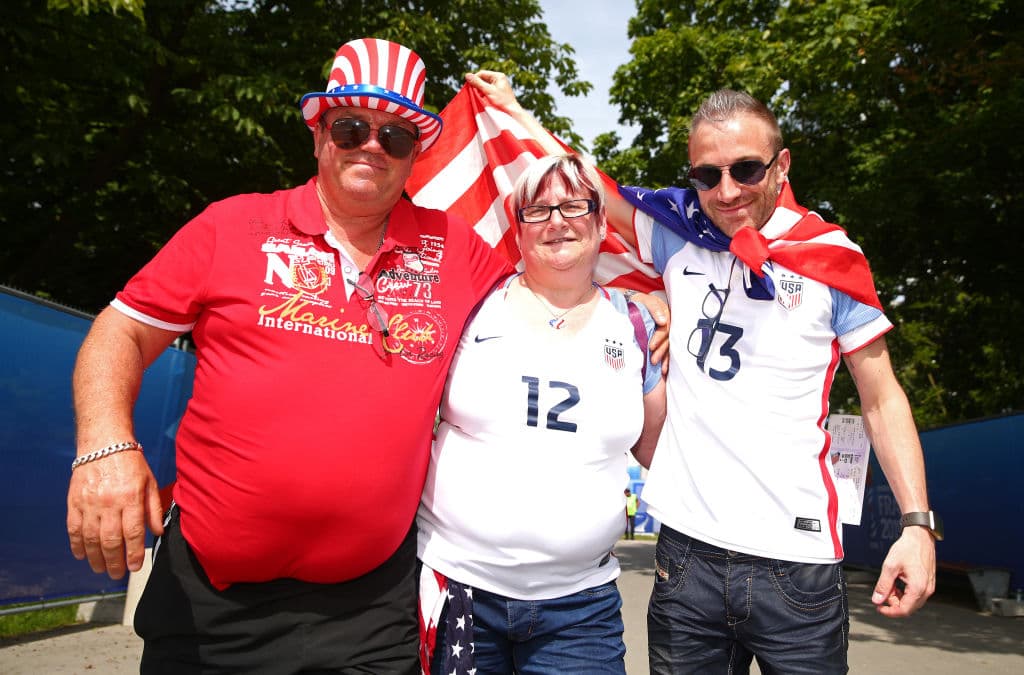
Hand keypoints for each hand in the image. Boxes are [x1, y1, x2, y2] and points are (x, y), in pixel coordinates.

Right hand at [66, 450, 164, 579]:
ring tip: (101, 569)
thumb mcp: (150, 482)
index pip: (133, 533)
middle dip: (114, 562)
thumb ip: (153, 509)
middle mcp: (109, 503)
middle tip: (117, 574)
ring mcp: (89, 503)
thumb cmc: (131, 463)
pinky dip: (77, 544)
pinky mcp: (74, 501)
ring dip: (96, 558)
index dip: (134, 553)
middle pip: (111, 540)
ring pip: (91, 538)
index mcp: (131, 498)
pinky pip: (73, 528)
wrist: (104, 444)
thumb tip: (158, 533)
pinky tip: (82, 555)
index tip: (135, 567)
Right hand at [465, 70, 520, 112]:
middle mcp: (499, 79)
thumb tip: (467, 75)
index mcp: (498, 76)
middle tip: (475, 94)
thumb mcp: (488, 91)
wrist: (512, 112)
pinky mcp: (498, 92)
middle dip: (477, 86)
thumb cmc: (502, 101)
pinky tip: (484, 99)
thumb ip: (477, 83)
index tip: (469, 87)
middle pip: (483, 79)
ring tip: (480, 97)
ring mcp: (499, 86)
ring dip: (480, 91)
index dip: (474, 80)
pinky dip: (484, 94)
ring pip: (485, 85)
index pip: (481, 74)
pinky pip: (488, 90)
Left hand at [629, 291, 670, 374]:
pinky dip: (666, 360)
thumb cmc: (639, 302)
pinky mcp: (662, 340)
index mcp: (666, 315)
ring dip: (665, 358)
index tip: (651, 346)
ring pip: (668, 347)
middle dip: (661, 351)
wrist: (633, 303)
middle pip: (668, 340)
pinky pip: (666, 351)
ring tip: (660, 369)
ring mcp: (665, 333)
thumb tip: (663, 321)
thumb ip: (654, 309)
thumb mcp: (646, 301)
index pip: (664, 329)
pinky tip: (664, 369)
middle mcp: (667, 325)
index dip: (659, 338)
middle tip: (653, 360)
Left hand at [871, 525, 935, 616]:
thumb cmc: (908, 548)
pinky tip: (897, 583)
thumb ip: (883, 585)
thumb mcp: (890, 566)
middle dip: (893, 603)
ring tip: (889, 585)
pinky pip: (916, 594)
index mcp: (918, 588)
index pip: (904, 610)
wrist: (920, 536)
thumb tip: (877, 600)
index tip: (879, 608)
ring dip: (898, 597)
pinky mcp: (928, 582)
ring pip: (912, 602)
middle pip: (908, 607)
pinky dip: (904, 592)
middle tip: (883, 593)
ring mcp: (929, 586)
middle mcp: (926, 589)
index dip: (889, 612)